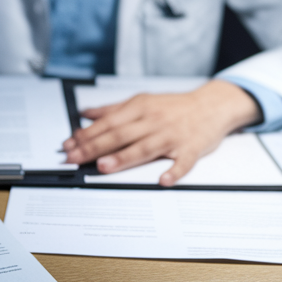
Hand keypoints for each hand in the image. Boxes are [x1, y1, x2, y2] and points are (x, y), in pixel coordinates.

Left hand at [62, 79, 261, 185]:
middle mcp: (154, 121)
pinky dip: (174, 171)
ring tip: (104, 167)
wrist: (212, 105)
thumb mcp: (142, 101)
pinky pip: (182, 162)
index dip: (86, 135)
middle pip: (120, 135)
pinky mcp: (191, 148)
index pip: (108, 123)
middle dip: (94, 147)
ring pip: (144, 147)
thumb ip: (113, 109)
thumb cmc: (174, 107)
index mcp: (140, 108)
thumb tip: (85, 114)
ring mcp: (172, 135)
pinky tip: (163, 180)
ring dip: (124, 158)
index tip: (69, 145)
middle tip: (75, 159)